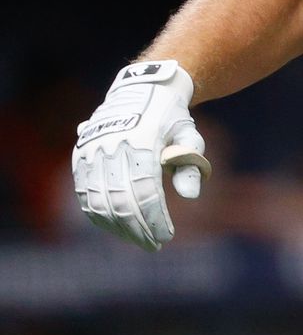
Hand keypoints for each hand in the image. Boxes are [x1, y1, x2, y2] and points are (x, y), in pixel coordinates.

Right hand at [72, 60, 210, 250]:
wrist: (140, 90)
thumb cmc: (171, 118)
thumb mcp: (189, 135)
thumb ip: (191, 164)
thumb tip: (191, 196)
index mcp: (143, 141)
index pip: (146, 191)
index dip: (155, 219)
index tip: (167, 236)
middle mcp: (113, 146)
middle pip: (121, 200)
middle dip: (138, 228)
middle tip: (154, 245)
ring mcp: (93, 150)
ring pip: (100, 200)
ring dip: (117, 226)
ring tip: (136, 239)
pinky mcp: (80, 155)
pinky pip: (84, 193)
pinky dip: (97, 214)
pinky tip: (114, 227)